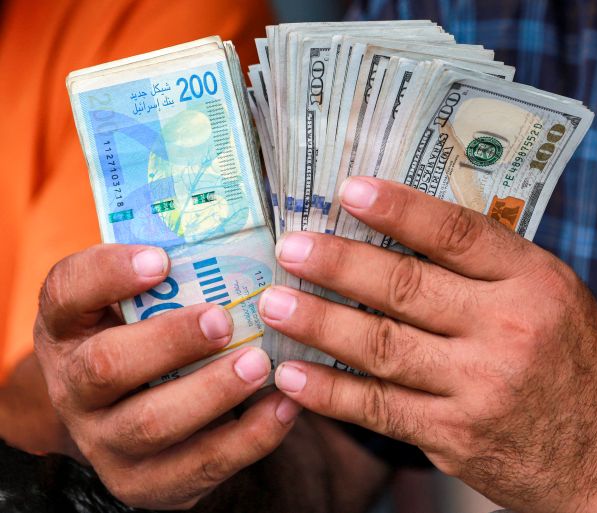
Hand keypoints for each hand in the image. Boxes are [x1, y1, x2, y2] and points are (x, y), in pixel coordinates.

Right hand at [34, 244, 300, 509]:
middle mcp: (74, 387)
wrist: (126, 419)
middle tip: (224, 320)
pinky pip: (198, 466)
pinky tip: (286, 405)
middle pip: (105, 367)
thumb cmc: (147, 339)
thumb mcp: (139, 304)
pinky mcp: (148, 482)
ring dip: (213, 392)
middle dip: (170, 342)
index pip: (66, 292)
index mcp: (69, 326)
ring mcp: (107, 442)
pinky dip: (250, 437)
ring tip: (261, 363)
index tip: (161, 258)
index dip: (109, 274)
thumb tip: (250, 226)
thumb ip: (175, 272)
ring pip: (152, 424)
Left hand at [259, 178, 596, 511]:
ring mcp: (479, 387)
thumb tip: (403, 228)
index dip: (399, 209)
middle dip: (339, 265)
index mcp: (534, 282)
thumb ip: (489, 266)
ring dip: (319, 324)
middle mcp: (508, 331)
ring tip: (274, 304)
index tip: (348, 190)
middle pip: (407, 288)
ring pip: (382, 347)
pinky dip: (330, 391)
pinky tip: (292, 374)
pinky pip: (380, 409)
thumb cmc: (577, 362)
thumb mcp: (552, 296)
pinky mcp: (456, 436)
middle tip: (290, 249)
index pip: (458, 234)